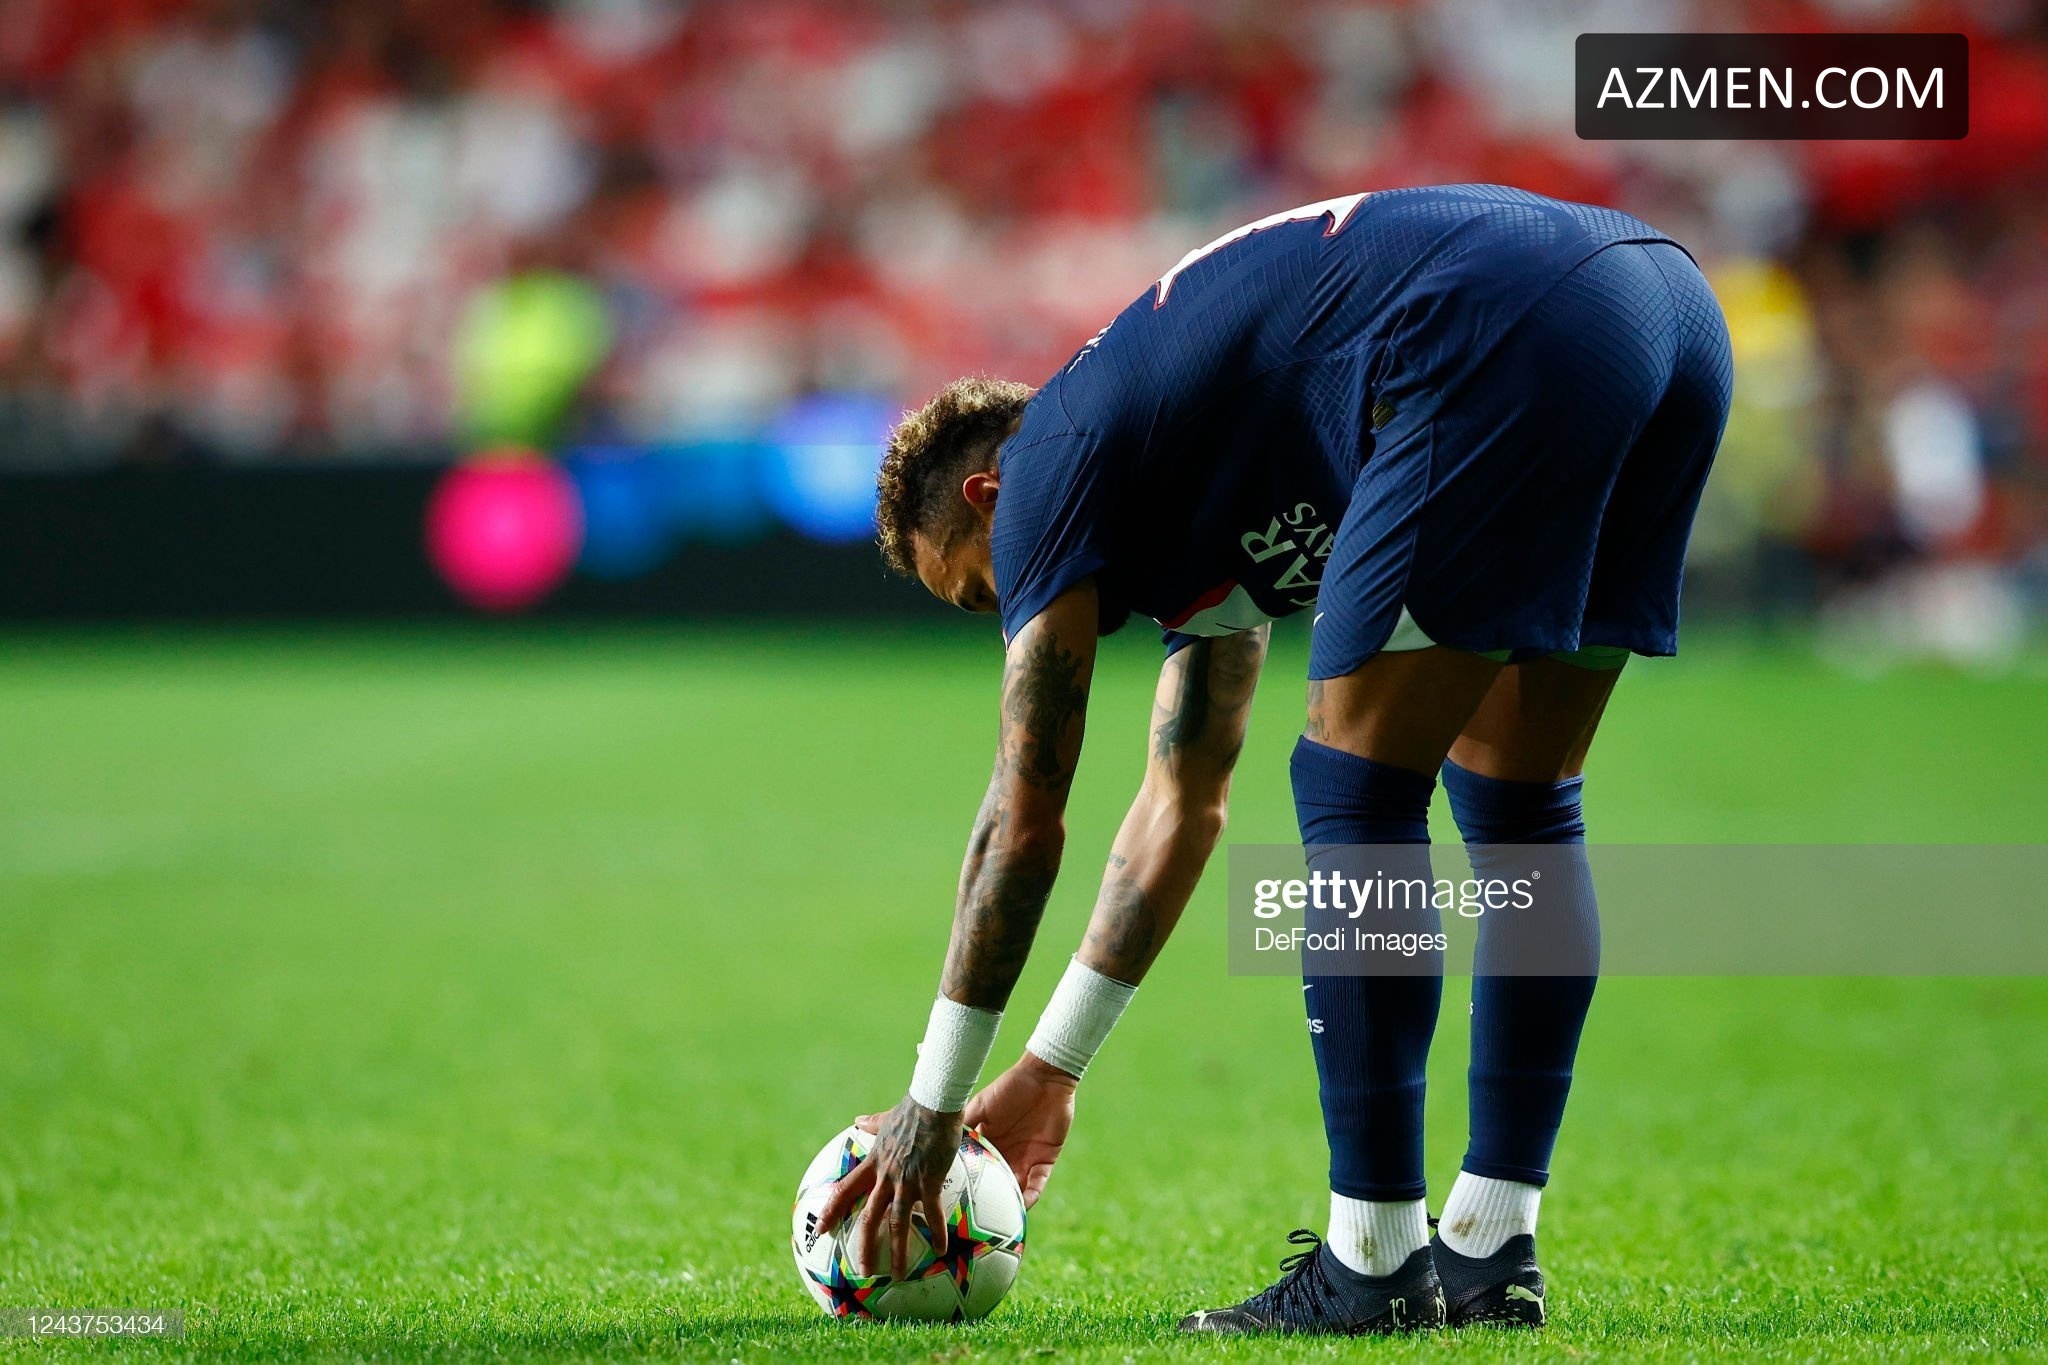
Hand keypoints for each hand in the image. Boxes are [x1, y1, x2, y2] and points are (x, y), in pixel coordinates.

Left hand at [815, 1095, 960, 1279]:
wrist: (933, 1102)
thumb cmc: (913, 1108)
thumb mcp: (887, 1118)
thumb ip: (872, 1124)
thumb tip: (858, 1120)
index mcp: (874, 1163)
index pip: (845, 1191)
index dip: (831, 1211)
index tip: (820, 1229)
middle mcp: (885, 1177)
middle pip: (867, 1218)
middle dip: (863, 1247)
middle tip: (862, 1270)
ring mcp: (905, 1182)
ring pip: (896, 1224)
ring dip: (897, 1252)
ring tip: (899, 1275)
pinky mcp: (928, 1182)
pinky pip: (931, 1215)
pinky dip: (936, 1233)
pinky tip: (942, 1249)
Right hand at [962, 1052, 1076, 1208]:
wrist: (1043, 1078)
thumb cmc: (1009, 1087)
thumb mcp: (980, 1107)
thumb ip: (963, 1125)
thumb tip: (938, 1141)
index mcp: (987, 1143)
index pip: (974, 1169)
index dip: (964, 1184)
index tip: (950, 1199)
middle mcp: (1004, 1155)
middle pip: (993, 1185)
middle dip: (985, 1202)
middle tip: (969, 1219)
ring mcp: (1025, 1159)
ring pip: (1014, 1189)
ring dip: (1007, 1204)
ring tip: (996, 1223)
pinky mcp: (1045, 1160)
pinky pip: (1038, 1184)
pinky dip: (1030, 1196)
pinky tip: (1022, 1207)